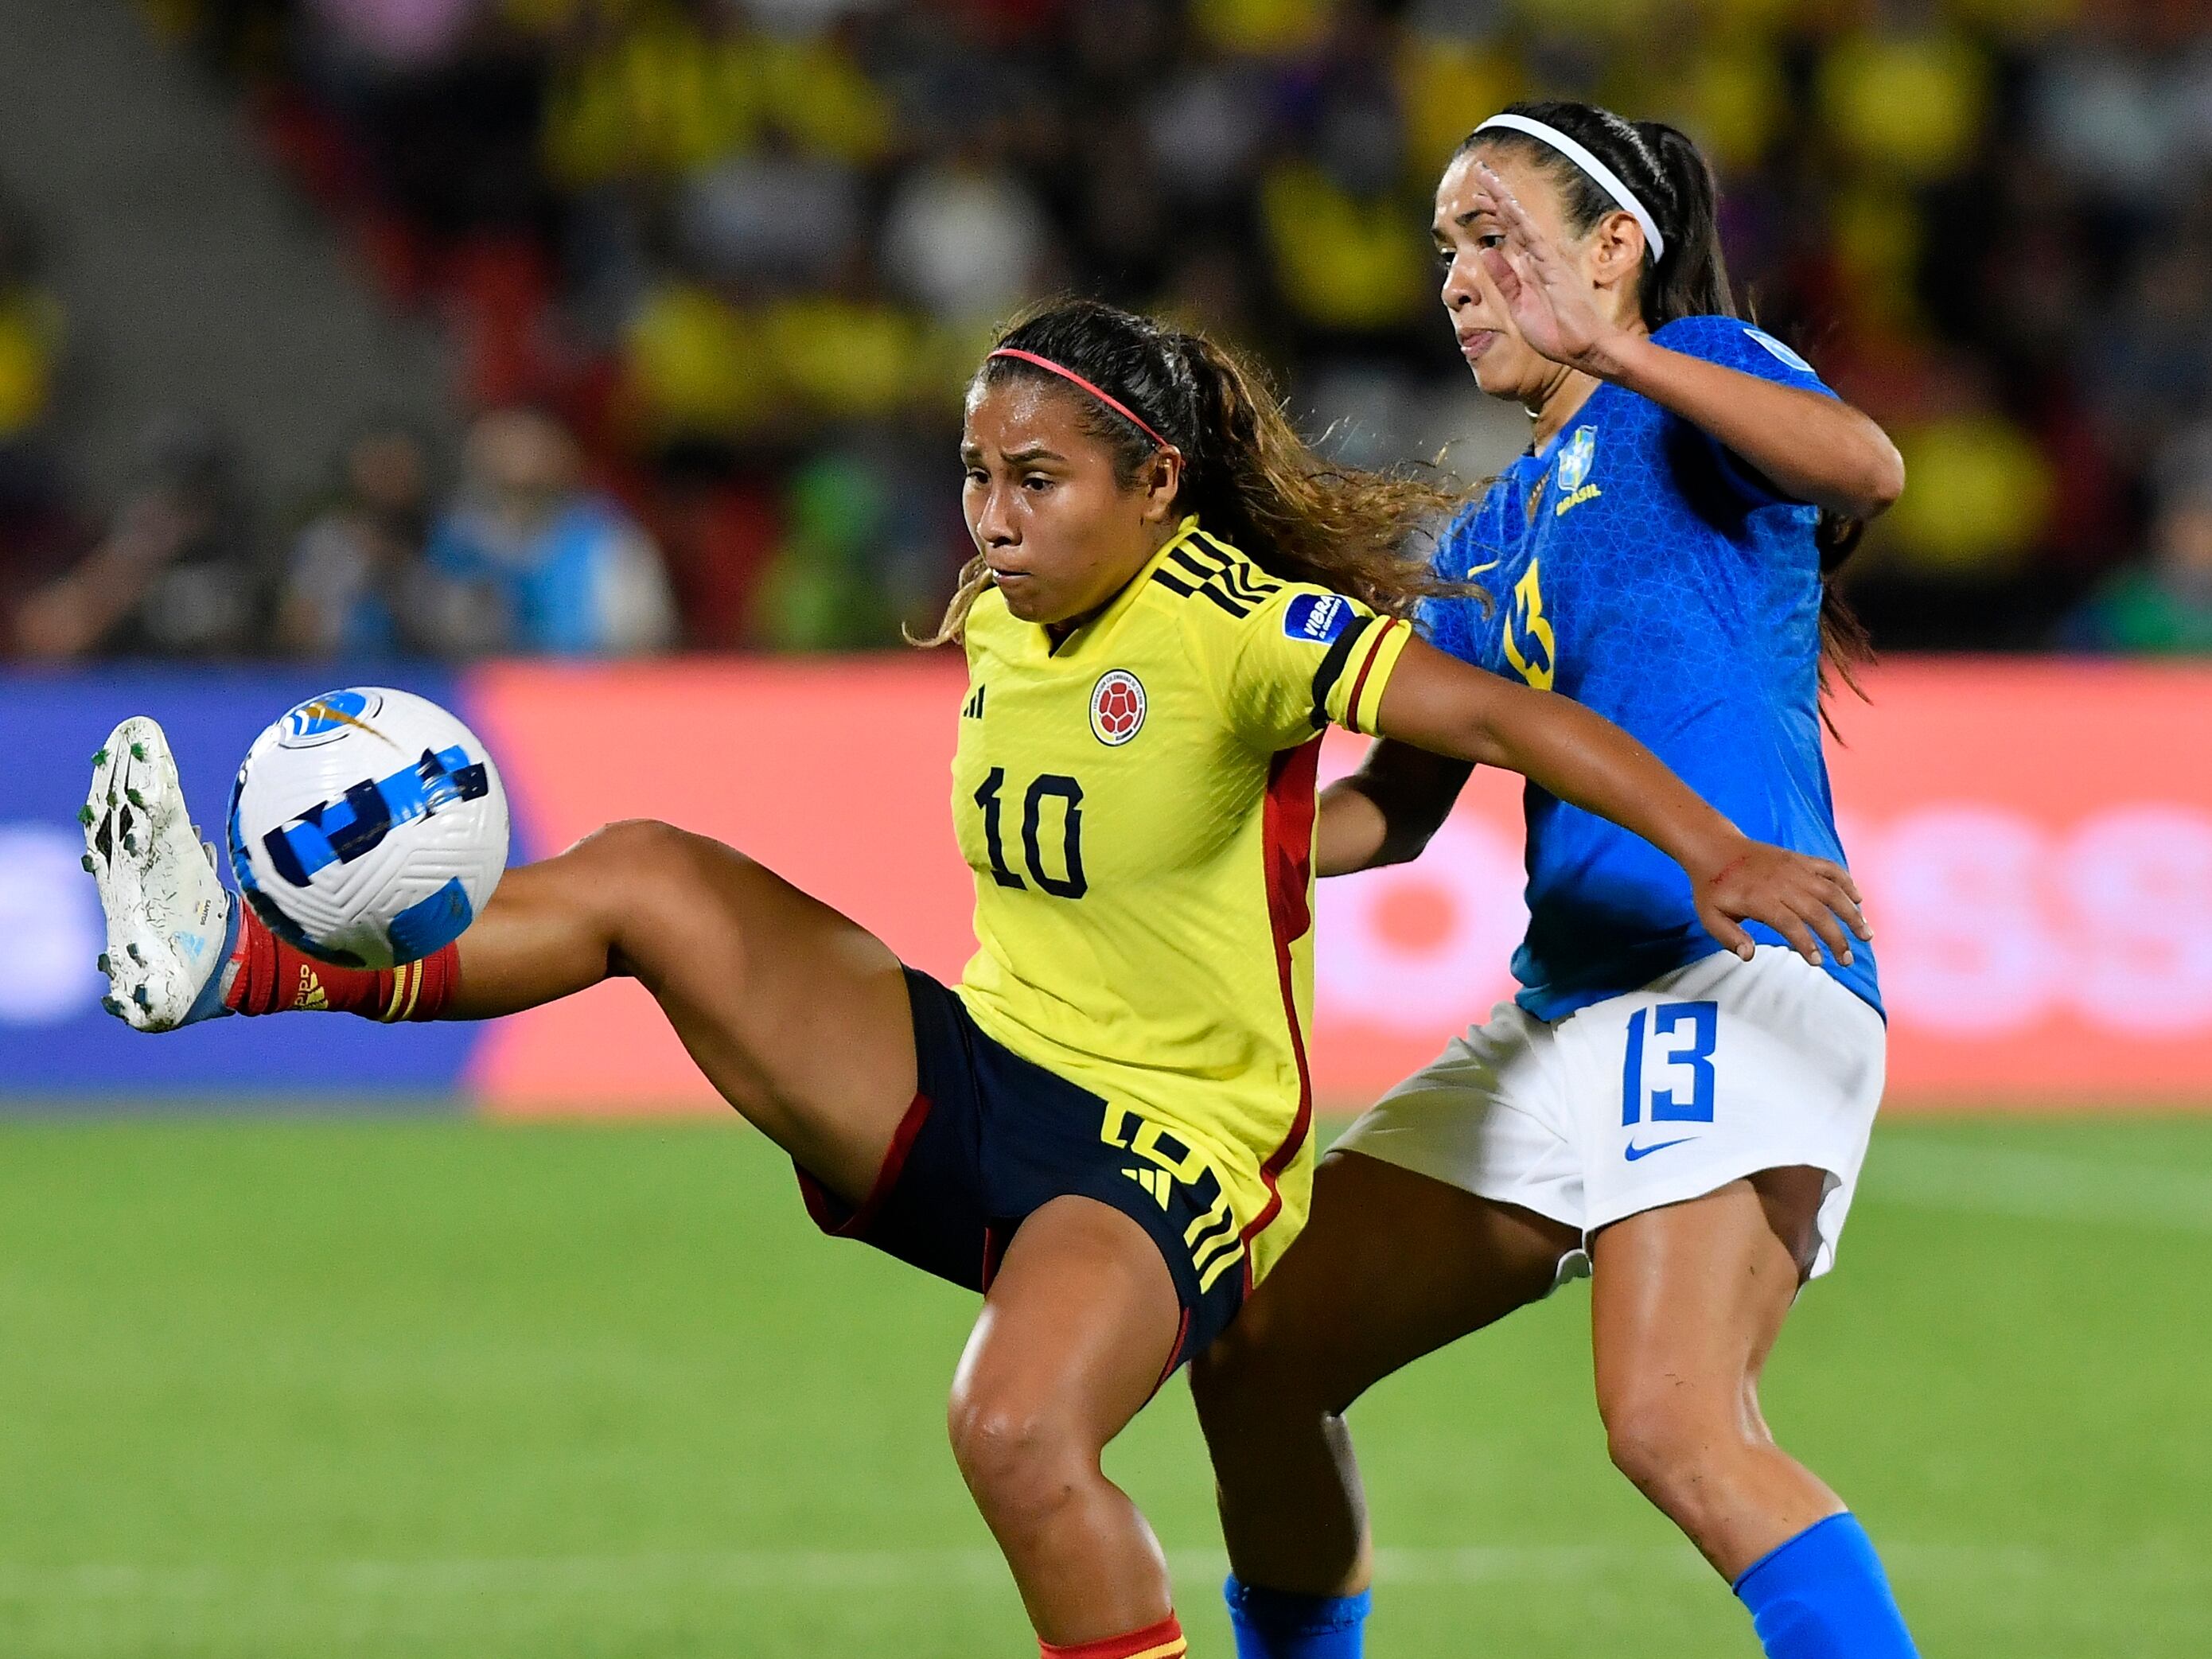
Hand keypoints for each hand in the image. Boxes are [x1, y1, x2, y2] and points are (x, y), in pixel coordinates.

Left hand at [1469, 158, 1634, 375]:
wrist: (1582, 348)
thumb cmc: (1556, 331)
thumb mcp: (1518, 305)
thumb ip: (1505, 279)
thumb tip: (1487, 251)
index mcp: (1531, 267)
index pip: (1510, 232)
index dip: (1495, 213)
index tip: (1477, 196)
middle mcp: (1539, 257)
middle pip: (1514, 220)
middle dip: (1496, 196)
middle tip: (1480, 172)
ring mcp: (1547, 260)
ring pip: (1521, 222)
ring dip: (1503, 200)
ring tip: (1487, 179)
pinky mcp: (1553, 268)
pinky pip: (1533, 239)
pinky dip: (1520, 221)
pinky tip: (1507, 205)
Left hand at [1692, 839, 1871, 967]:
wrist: (1715, 848)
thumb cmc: (1713, 887)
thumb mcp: (1710, 916)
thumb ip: (1729, 937)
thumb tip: (1748, 955)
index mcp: (1760, 899)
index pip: (1791, 924)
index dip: (1807, 943)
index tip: (1818, 962)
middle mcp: (1782, 883)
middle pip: (1817, 911)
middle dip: (1836, 937)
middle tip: (1847, 959)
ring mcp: (1794, 868)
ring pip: (1831, 891)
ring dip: (1851, 913)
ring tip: (1866, 935)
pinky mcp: (1800, 859)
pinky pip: (1830, 868)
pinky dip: (1846, 882)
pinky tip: (1858, 900)